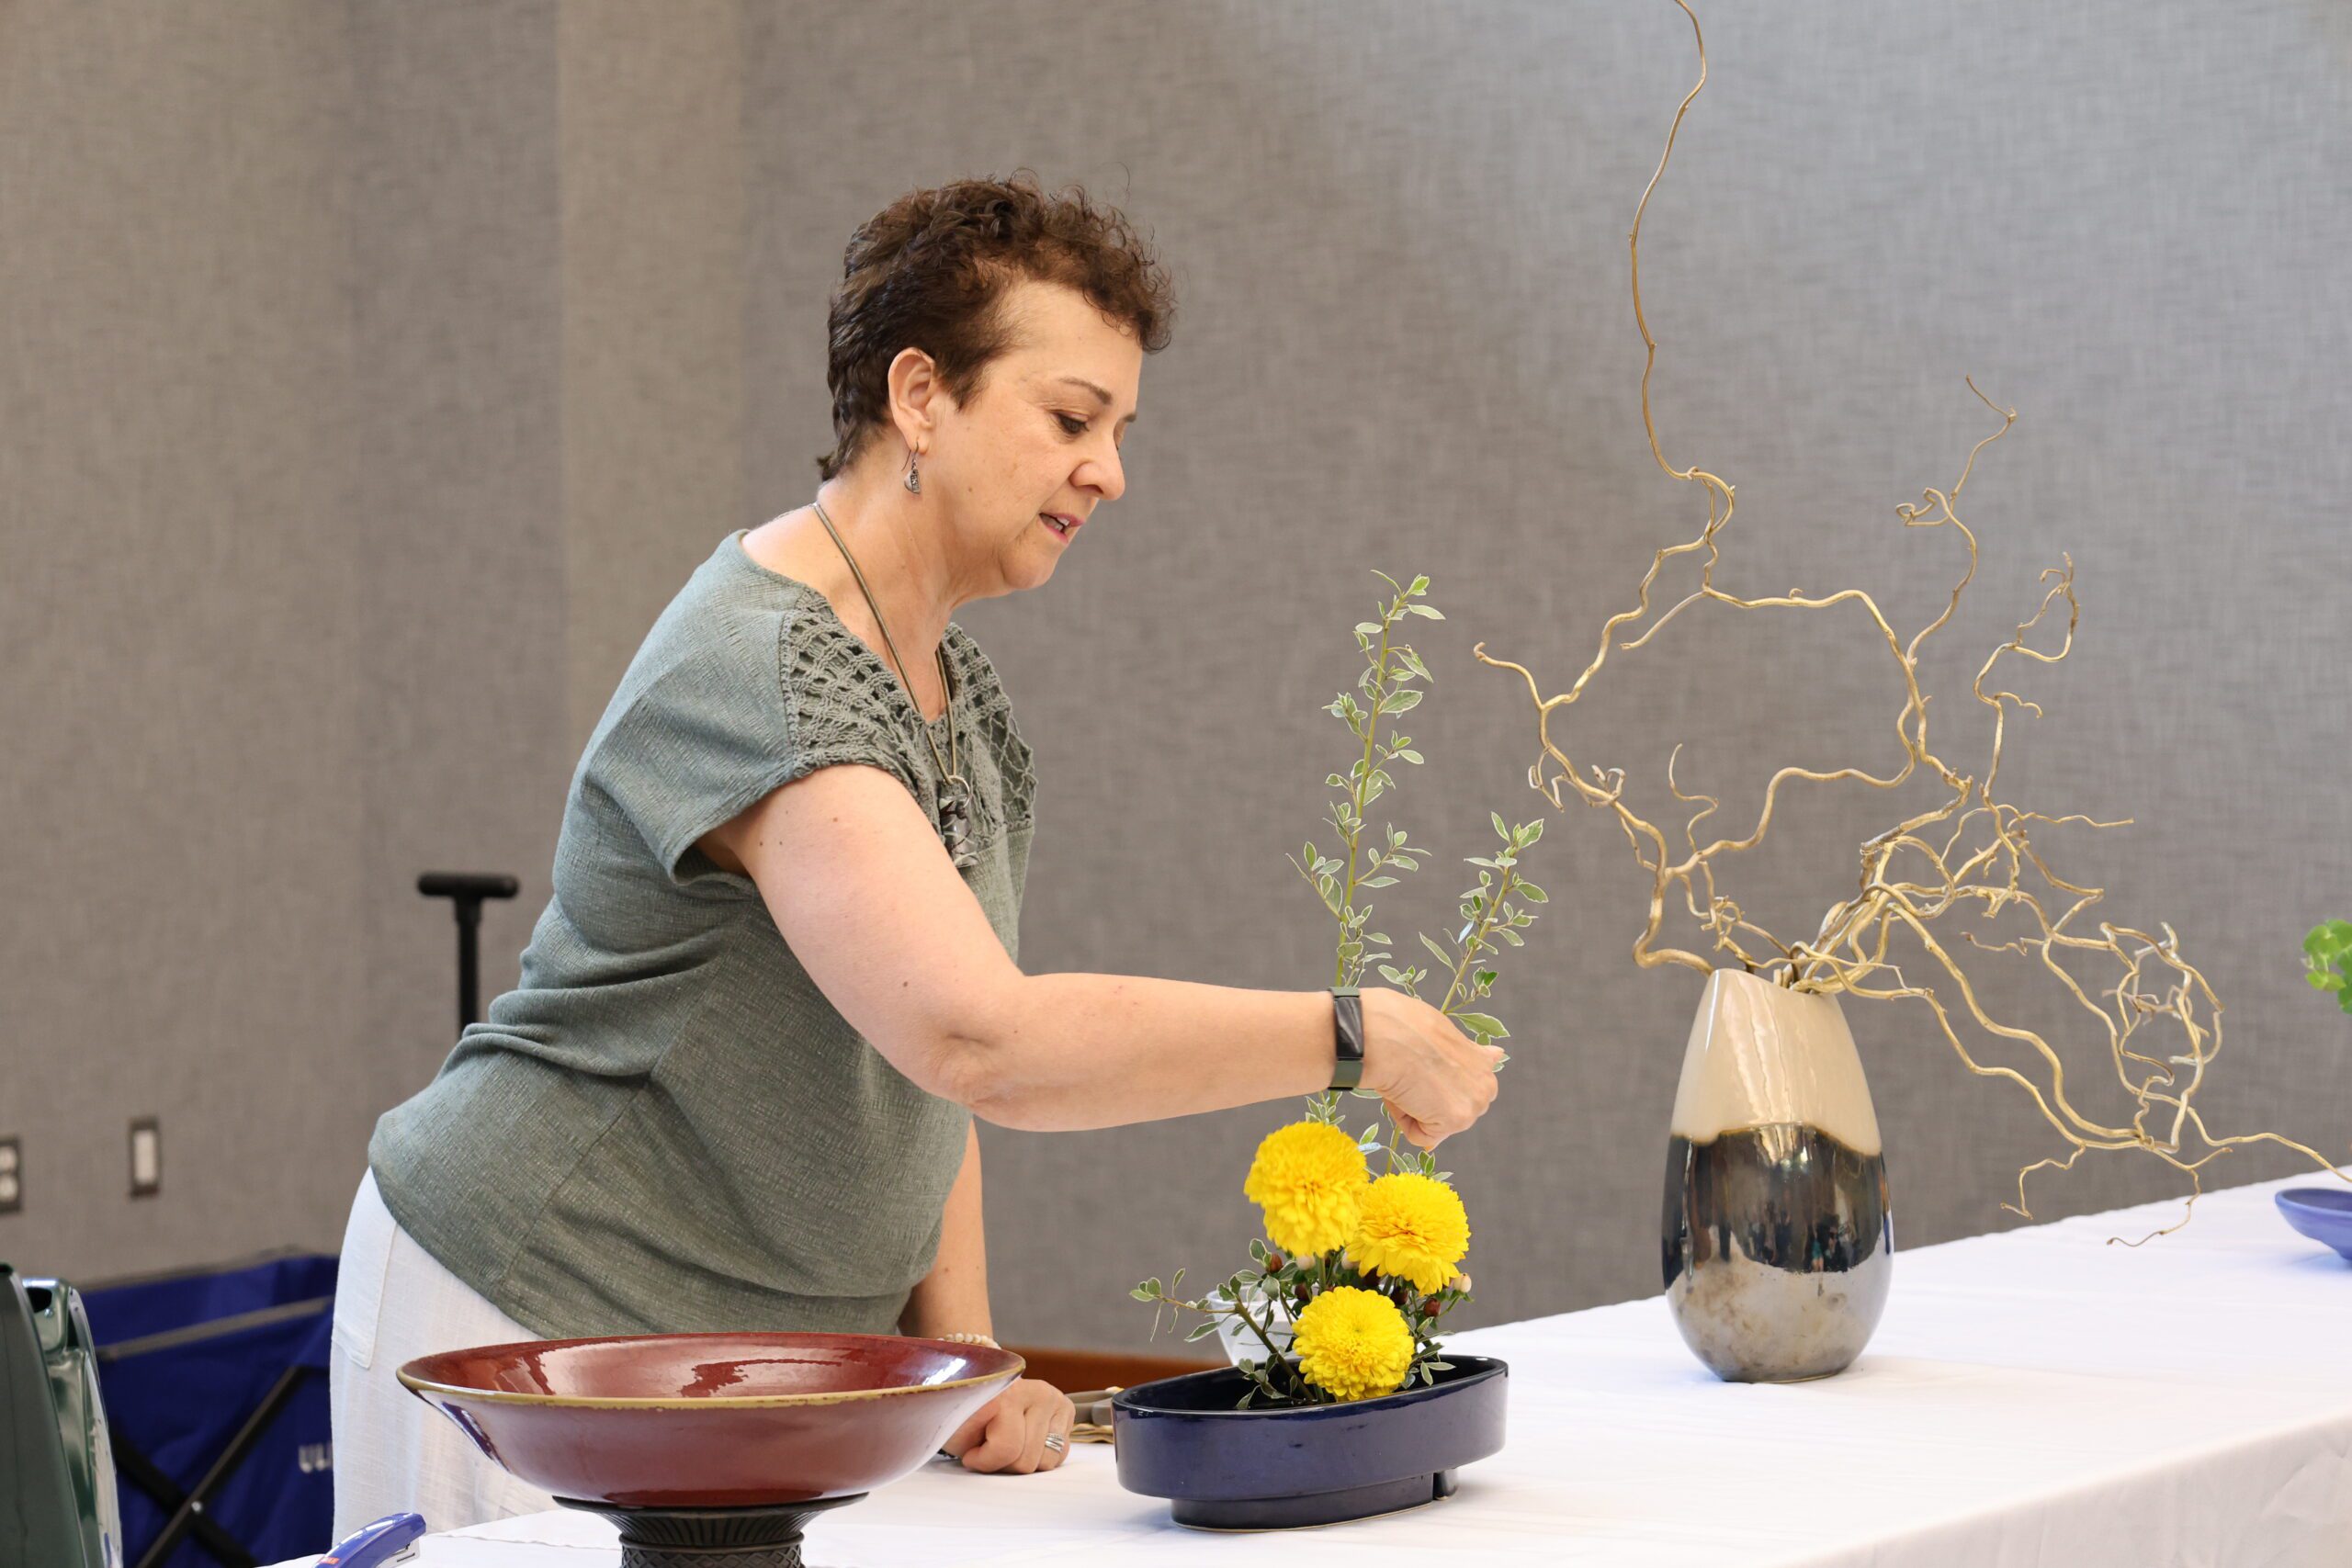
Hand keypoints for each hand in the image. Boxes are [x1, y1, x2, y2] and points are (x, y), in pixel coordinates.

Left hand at [940, 1377, 1074, 1473]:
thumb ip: (968, 1432)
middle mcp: (1036, 1390)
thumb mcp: (955, 1429)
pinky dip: (1041, 1457)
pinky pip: (1060, 1454)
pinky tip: (1025, 1443)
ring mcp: (1054, 1398)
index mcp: (1006, 1391)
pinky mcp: (1066, 1409)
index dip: (984, 1461)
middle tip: (990, 1450)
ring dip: (1023, 1463)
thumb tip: (985, 1427)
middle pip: (1028, 1460)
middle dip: (1004, 1465)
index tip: (970, 1455)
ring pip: (1047, 1461)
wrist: (977, 1396)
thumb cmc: (964, 1418)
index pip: (1007, 1446)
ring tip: (1007, 1447)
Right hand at [1357, 988, 1505, 1149]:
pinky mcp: (1455, 1120)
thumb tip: (1499, 1054)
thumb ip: (1469, 1053)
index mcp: (1484, 1062)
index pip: (1464, 1090)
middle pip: (1450, 1110)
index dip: (1436, 1086)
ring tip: (1408, 1081)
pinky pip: (1421, 1135)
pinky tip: (1402, 1093)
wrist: (1389, 1034)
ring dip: (1415, 1109)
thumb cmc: (1405, 1027)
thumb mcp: (1446, 1035)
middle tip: (1412, 1074)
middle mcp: (1486, 1084)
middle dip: (1430, 1100)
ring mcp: (1474, 1104)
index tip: (1421, 1069)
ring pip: (1435, 1123)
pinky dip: (1405, 1120)